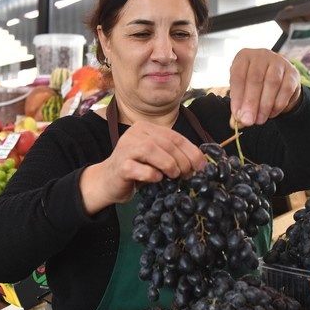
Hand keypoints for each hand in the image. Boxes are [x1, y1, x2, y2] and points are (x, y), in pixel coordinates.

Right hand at [79, 122, 206, 213]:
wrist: (108, 182)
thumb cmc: (137, 169)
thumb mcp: (157, 158)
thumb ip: (173, 154)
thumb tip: (200, 162)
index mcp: (145, 128)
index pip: (174, 136)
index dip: (191, 151)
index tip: (201, 166)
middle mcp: (134, 134)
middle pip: (166, 144)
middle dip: (182, 160)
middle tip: (187, 175)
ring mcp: (125, 148)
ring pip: (152, 150)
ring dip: (169, 165)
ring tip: (174, 176)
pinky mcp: (120, 165)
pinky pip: (140, 169)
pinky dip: (153, 175)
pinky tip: (157, 179)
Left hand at [228, 49, 302, 126]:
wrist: (278, 81)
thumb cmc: (254, 85)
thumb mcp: (243, 93)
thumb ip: (239, 108)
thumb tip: (235, 124)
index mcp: (244, 57)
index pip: (238, 76)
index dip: (237, 97)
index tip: (237, 115)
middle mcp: (261, 55)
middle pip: (255, 79)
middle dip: (251, 103)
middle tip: (248, 121)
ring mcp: (279, 61)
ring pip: (272, 83)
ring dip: (265, 105)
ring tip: (259, 120)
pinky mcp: (293, 72)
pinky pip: (286, 89)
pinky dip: (278, 104)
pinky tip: (271, 114)